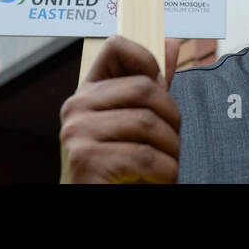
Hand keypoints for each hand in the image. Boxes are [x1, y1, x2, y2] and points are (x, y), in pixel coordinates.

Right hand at [59, 36, 181, 183]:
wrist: (97, 204)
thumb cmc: (121, 170)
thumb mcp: (136, 126)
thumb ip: (152, 89)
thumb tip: (172, 43)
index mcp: (87, 94)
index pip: (115, 47)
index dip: (147, 61)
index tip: (161, 89)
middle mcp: (76, 107)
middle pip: (144, 88)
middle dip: (172, 119)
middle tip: (173, 145)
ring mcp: (77, 132)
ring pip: (147, 122)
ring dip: (171, 151)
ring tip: (168, 167)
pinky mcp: (85, 159)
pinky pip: (143, 155)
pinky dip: (165, 173)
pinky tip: (159, 180)